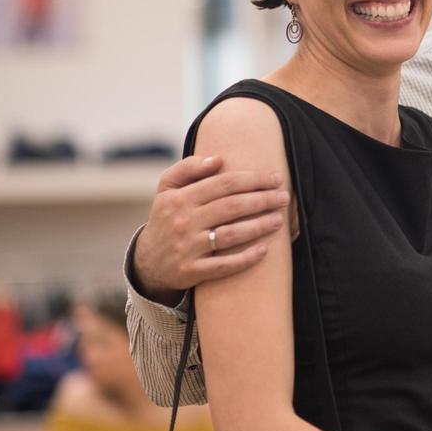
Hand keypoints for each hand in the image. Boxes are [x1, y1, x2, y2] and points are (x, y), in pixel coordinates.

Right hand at [132, 156, 289, 302]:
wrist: (148, 261)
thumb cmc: (167, 217)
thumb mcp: (167, 189)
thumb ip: (188, 168)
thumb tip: (218, 159)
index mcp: (179, 198)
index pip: (223, 183)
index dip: (253, 179)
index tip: (276, 178)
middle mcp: (182, 222)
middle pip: (232, 207)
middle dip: (263, 200)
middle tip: (284, 198)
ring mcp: (187, 248)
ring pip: (231, 235)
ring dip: (259, 226)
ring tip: (279, 220)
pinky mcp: (190, 271)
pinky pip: (224, 265)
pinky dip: (246, 258)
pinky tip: (265, 250)